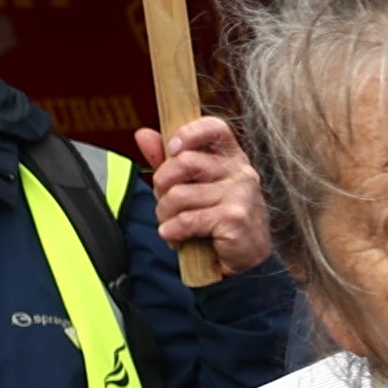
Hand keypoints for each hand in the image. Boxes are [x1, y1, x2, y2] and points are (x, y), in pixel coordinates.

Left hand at [135, 114, 269, 277]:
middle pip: (184, 162)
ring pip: (180, 195)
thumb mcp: (191, 185)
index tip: (173, 149)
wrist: (245, 259)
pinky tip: (177, 238)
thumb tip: (143, 134)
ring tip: (172, 224)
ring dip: (165, 214)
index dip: (189, 133)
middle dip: (162, 184)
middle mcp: (241, 173)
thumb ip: (168, 159)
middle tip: (165, 201)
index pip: (215, 128)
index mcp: (232, 159)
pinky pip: (187, 219)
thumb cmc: (217, 218)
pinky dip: (173, 232)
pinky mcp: (235, 219)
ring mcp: (241, 196)